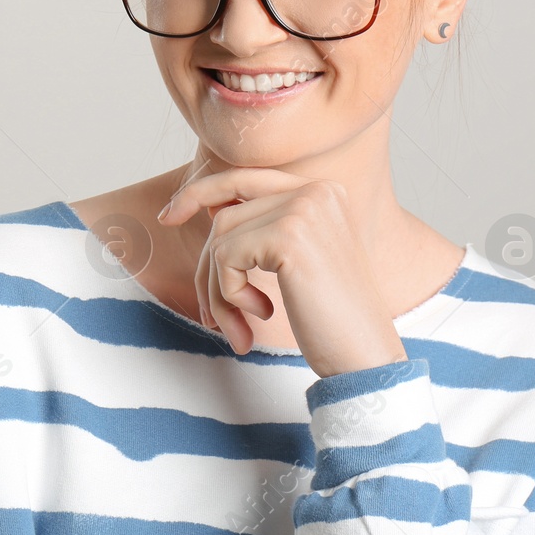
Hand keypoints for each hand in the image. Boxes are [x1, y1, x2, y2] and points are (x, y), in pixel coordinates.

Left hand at [157, 167, 408, 377]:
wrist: (366, 358)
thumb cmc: (331, 319)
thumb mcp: (298, 261)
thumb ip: (263, 227)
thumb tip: (209, 207)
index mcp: (322, 191)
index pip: (245, 176)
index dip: (200, 191)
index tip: (169, 215)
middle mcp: (315, 190)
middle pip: (225, 210)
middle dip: (206, 261)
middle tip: (207, 309)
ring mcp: (303, 208)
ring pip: (220, 237)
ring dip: (219, 290)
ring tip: (239, 326)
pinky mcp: (288, 235)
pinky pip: (225, 257)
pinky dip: (229, 292)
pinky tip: (261, 315)